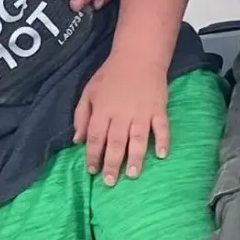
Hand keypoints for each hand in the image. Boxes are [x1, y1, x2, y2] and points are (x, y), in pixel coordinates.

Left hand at [76, 54, 170, 180]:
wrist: (138, 57)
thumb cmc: (111, 75)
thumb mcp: (89, 92)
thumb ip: (81, 116)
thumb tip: (77, 140)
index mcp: (102, 110)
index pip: (95, 137)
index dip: (93, 155)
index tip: (92, 171)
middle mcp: (121, 114)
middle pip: (115, 143)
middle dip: (112, 164)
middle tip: (110, 182)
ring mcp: (142, 112)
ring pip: (138, 139)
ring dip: (135, 158)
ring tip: (133, 175)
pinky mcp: (159, 109)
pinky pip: (162, 127)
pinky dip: (162, 141)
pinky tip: (161, 155)